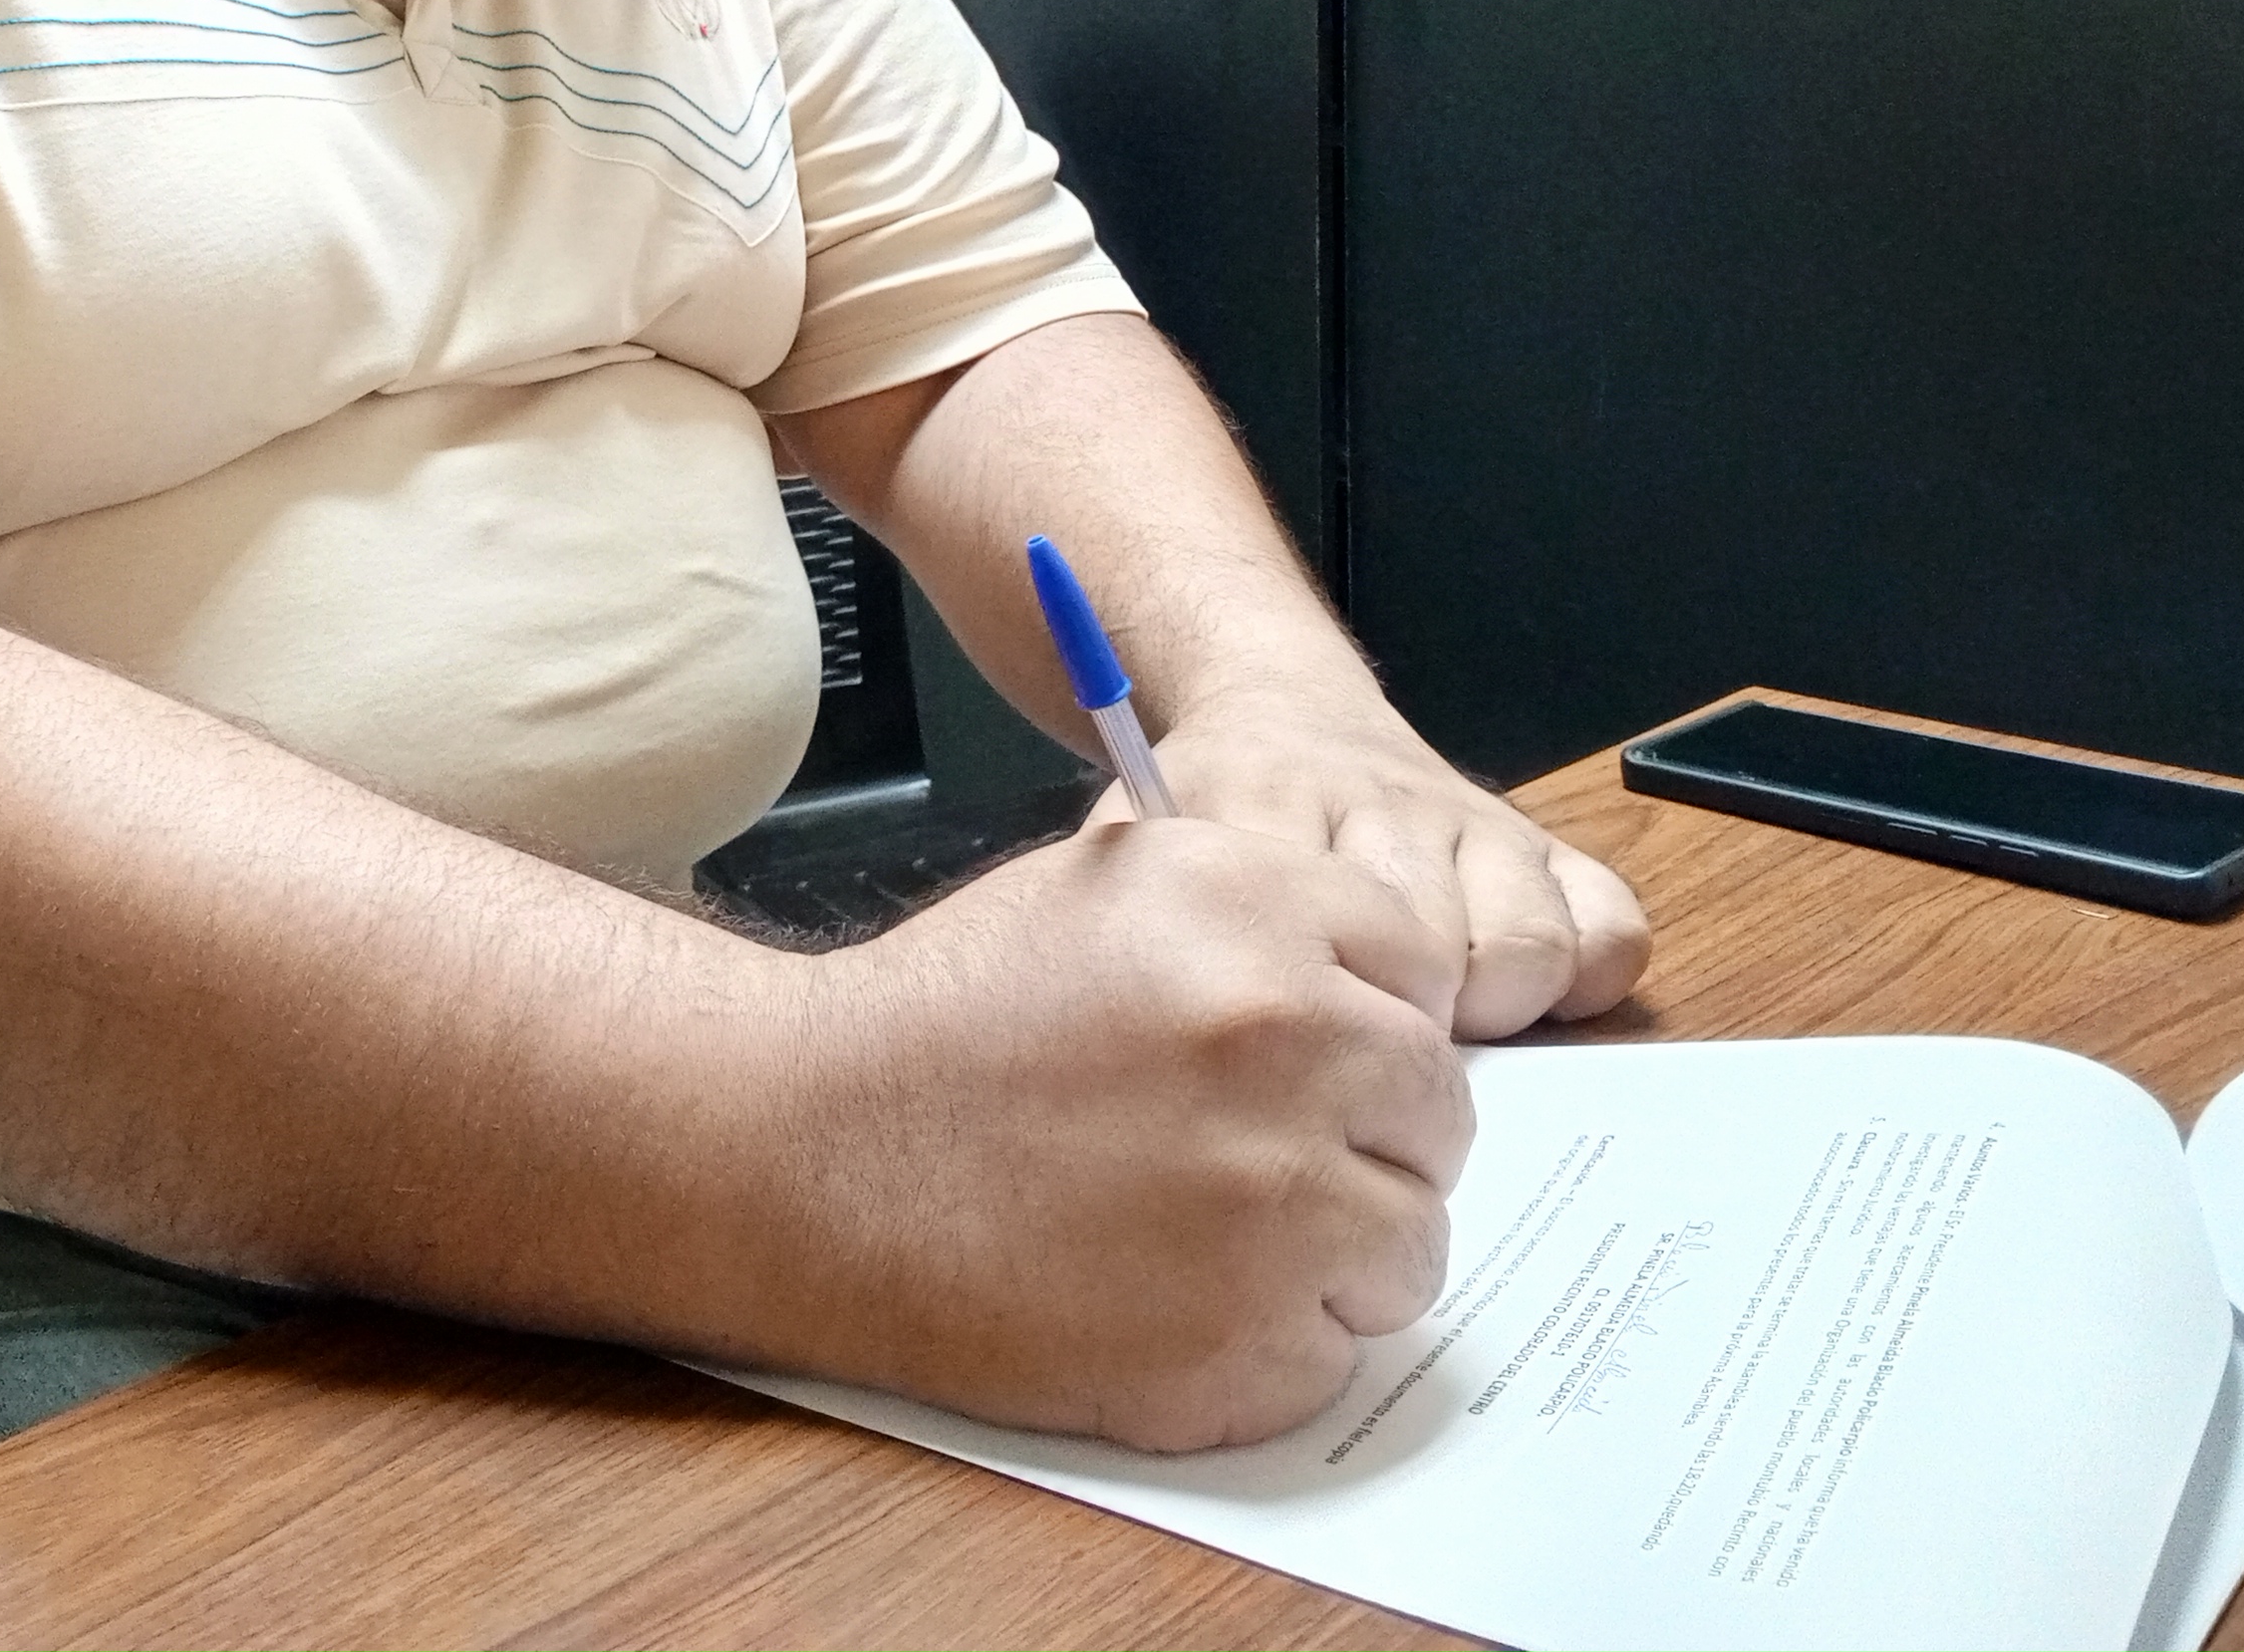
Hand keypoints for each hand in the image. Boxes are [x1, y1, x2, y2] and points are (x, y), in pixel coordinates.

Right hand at [769, 815, 1470, 1452]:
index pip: (1423, 973)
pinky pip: (1333, 1355)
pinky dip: (1269, 1340)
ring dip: (1333, 1248)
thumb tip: (1386, 991)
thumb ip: (1267, 917)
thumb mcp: (1111, 887)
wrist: (808, 1149)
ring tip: (1204, 1227)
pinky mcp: (1240, 1349)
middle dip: (1364, 1133)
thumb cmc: (951, 1019)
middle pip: (1435, 1112)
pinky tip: (1166, 1293)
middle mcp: (1286, 1046)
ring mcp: (1274, 1210)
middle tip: (1249, 1148)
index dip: (1362, 1015)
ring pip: (1408, 1246)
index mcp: (1255, 913)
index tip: (1301, 1050)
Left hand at [1134, 692, 1652, 1041]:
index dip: (1321, 1037)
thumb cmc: (1207, 829)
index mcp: (1266, 809)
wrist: (1276, 710)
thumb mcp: (1134, 860)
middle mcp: (1379, 807)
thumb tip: (1158, 1061)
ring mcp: (1471, 822)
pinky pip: (1608, 925)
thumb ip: (1129, 941)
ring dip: (1486, 1008)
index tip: (1300, 1076)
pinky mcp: (1540, 841)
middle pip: (1435, 962)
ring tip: (1434, 1021)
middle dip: (1403, 1039)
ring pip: (1529, 947)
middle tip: (1362, 1057)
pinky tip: (1520, 998)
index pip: (1322, 946)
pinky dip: (1582, 974)